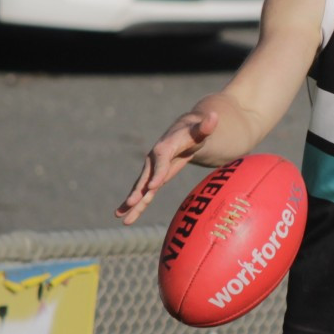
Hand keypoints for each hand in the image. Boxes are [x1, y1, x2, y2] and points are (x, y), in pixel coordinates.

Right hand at [115, 109, 218, 225]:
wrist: (185, 132)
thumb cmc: (195, 132)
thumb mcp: (202, 129)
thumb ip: (206, 125)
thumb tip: (213, 117)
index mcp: (165, 147)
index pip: (161, 160)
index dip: (158, 172)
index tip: (154, 186)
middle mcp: (154, 159)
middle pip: (145, 177)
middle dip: (138, 191)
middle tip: (130, 203)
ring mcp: (152, 170)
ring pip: (141, 188)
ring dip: (131, 203)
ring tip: (119, 216)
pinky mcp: (154, 178)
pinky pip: (144, 193)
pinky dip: (135, 205)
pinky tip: (125, 216)